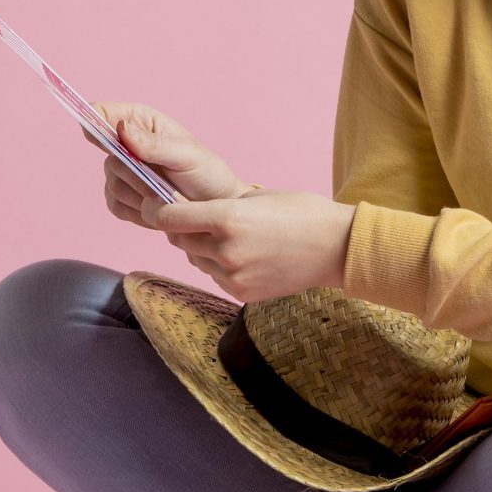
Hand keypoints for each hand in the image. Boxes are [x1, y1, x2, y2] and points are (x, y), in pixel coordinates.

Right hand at [87, 102, 247, 227]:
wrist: (213, 207)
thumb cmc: (206, 172)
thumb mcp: (186, 154)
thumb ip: (153, 143)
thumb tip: (120, 129)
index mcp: (141, 121)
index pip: (103, 113)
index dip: (93, 120)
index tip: (97, 134)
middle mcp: (126, 144)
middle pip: (108, 157)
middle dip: (135, 174)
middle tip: (161, 184)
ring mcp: (121, 172)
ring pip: (112, 185)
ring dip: (140, 196)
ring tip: (167, 197)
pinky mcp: (120, 198)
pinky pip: (116, 206)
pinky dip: (137, 212)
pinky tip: (157, 210)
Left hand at [143, 188, 356, 303]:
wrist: (336, 248)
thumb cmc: (300, 212)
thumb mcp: (255, 197)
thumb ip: (217, 206)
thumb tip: (186, 212)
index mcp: (226, 218)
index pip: (168, 217)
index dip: (157, 209)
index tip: (155, 204)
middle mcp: (224, 250)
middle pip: (178, 239)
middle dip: (179, 227)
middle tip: (189, 216)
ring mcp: (232, 275)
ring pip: (195, 259)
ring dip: (199, 247)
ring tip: (224, 235)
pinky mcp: (241, 293)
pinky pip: (214, 276)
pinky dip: (218, 264)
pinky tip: (240, 254)